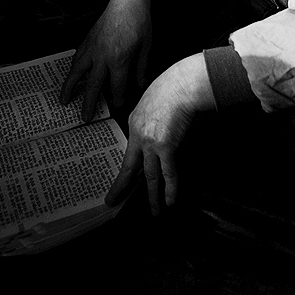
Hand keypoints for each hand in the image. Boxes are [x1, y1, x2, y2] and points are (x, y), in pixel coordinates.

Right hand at [60, 0, 152, 119]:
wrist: (128, 0)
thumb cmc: (140, 22)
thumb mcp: (146, 47)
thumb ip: (141, 68)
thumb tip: (140, 85)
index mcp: (119, 59)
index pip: (116, 87)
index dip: (118, 99)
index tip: (118, 106)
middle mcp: (102, 56)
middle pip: (92, 85)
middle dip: (88, 103)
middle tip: (84, 119)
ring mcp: (92, 47)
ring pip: (77, 72)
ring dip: (69, 87)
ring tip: (63, 101)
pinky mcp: (88, 39)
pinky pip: (77, 58)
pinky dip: (73, 69)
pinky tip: (72, 76)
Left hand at [105, 53, 214, 214]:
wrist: (181, 83)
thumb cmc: (171, 86)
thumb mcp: (151, 99)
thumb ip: (151, 116)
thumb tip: (159, 128)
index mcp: (134, 122)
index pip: (129, 151)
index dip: (127, 166)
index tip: (124, 177)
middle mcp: (139, 135)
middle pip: (130, 167)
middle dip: (121, 186)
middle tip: (113, 201)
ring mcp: (151, 142)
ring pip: (150, 175)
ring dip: (152, 195)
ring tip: (154, 211)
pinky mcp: (166, 146)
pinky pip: (168, 173)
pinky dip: (170, 189)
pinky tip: (170, 201)